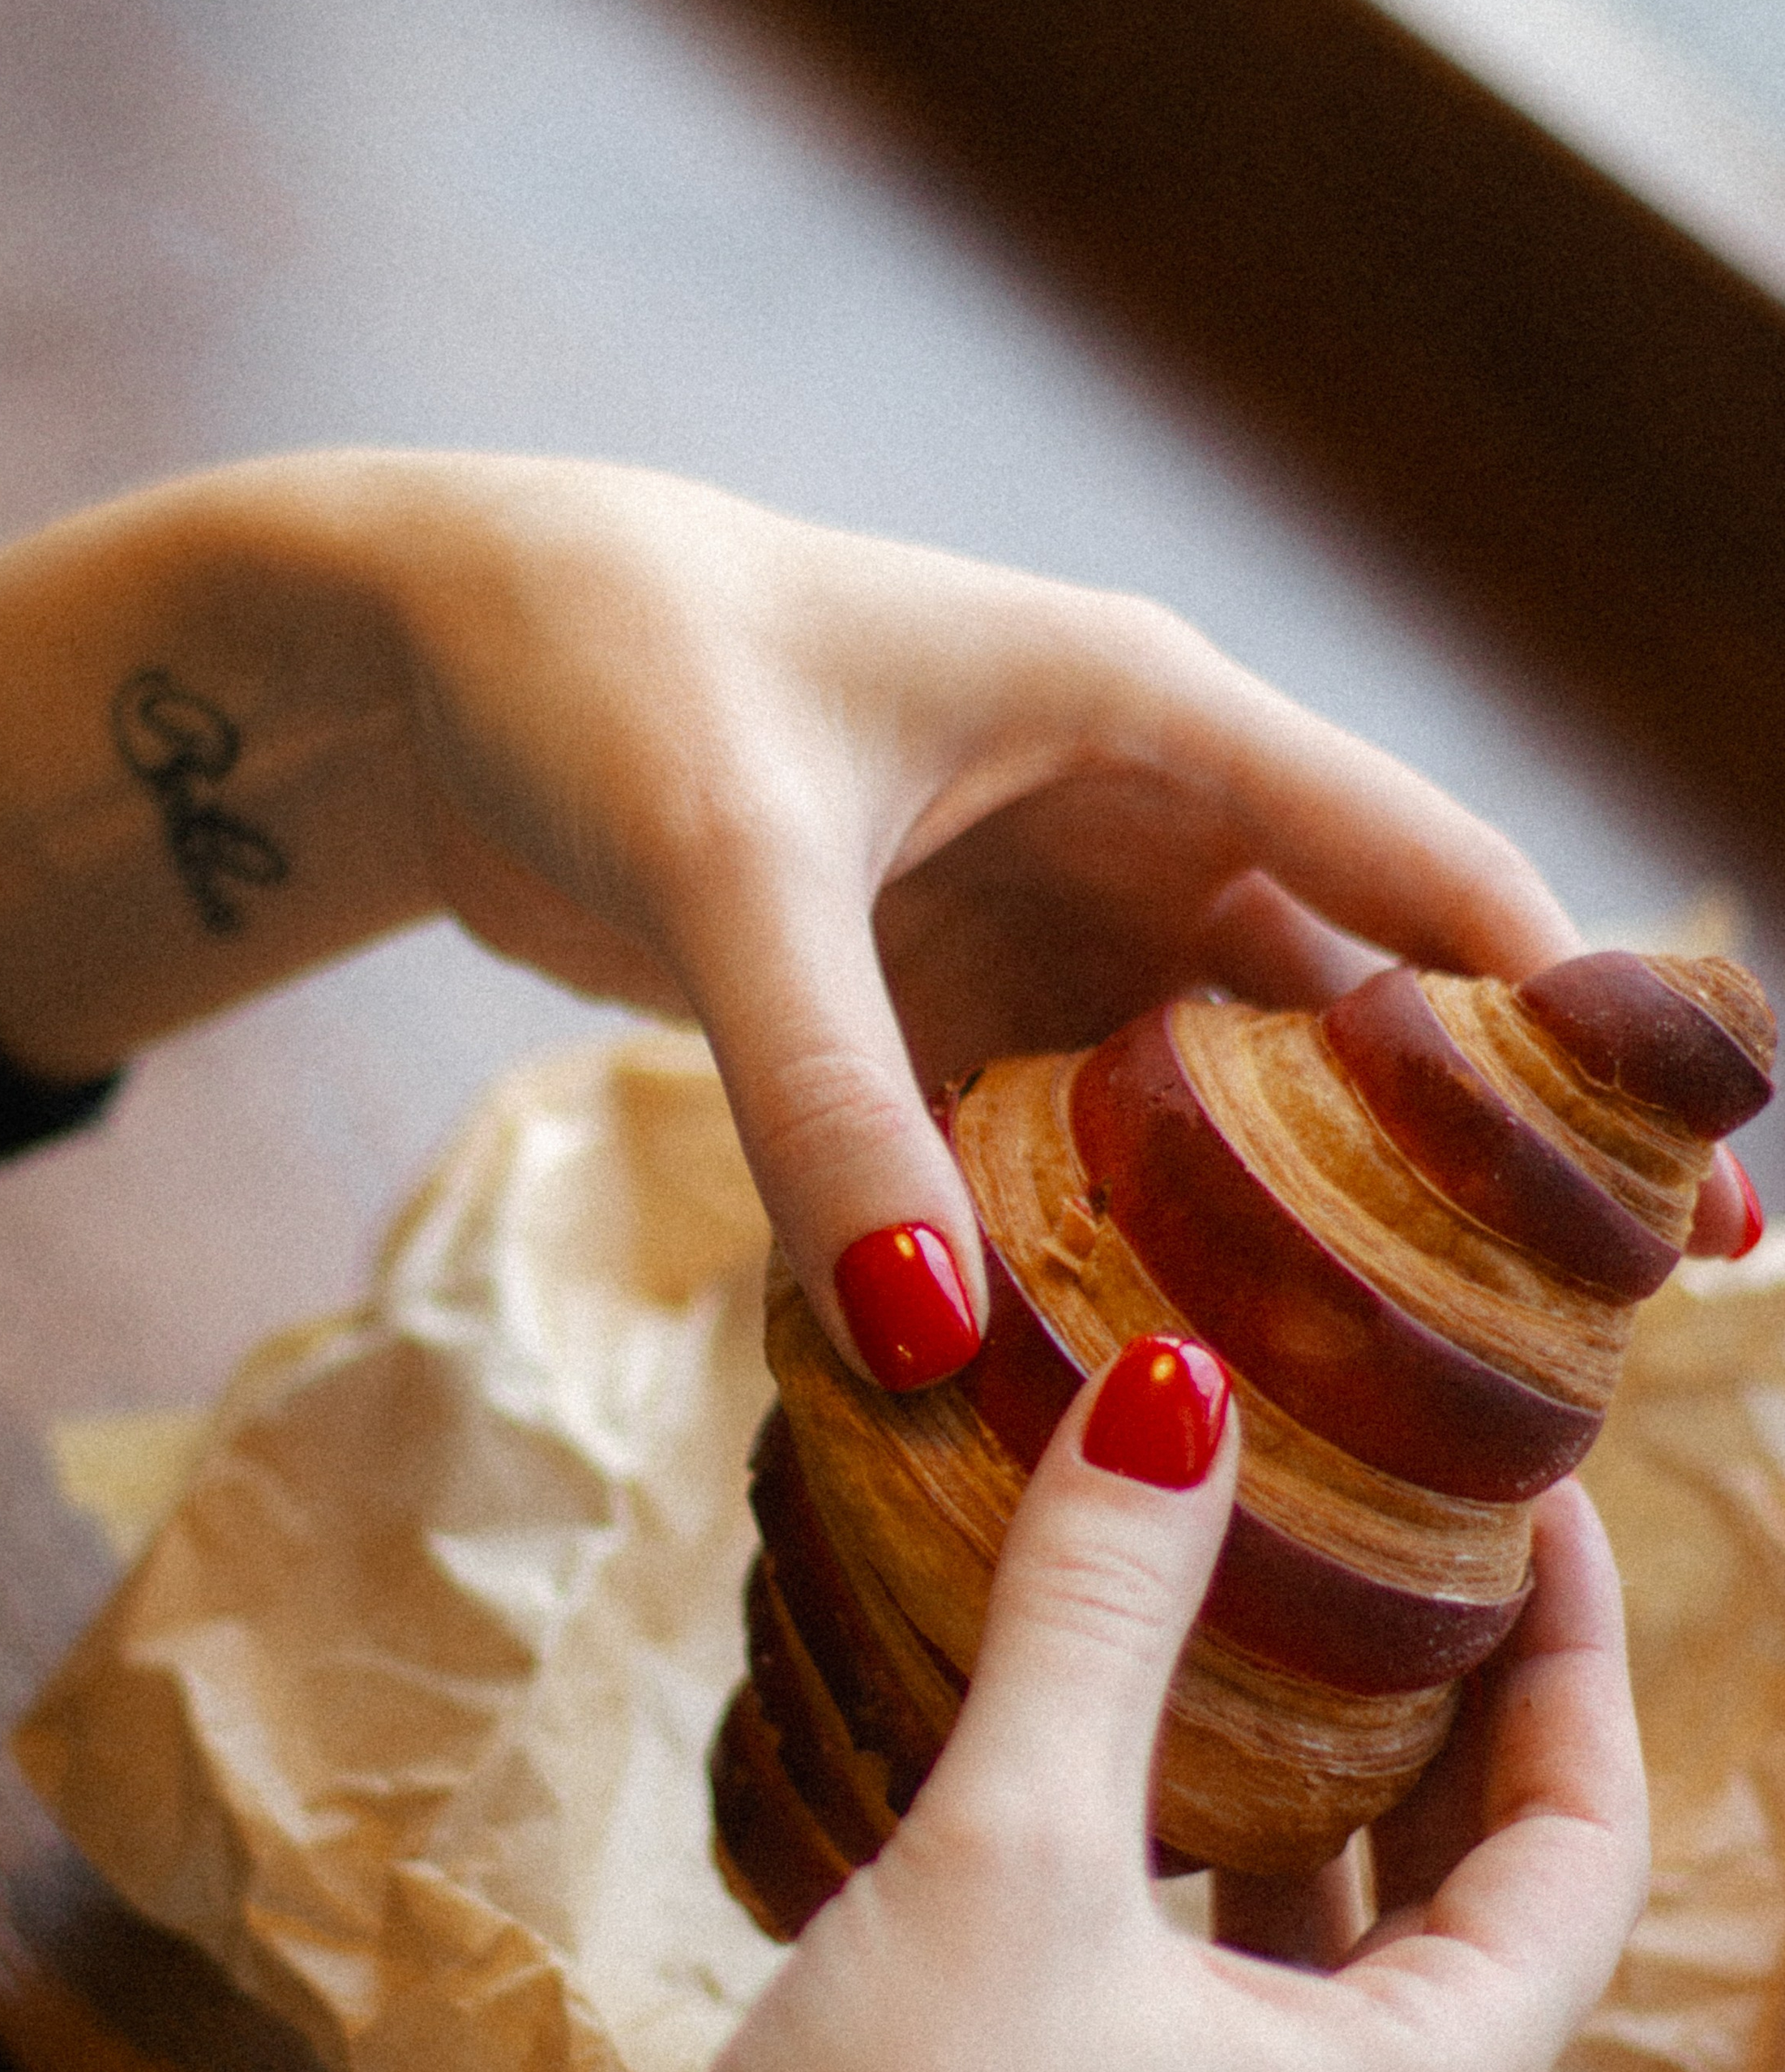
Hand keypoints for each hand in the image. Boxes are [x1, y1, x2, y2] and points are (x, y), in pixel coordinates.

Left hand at [373, 459, 1634, 1366]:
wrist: (416, 661)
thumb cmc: (594, 673)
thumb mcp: (727, 868)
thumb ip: (830, 1096)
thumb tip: (934, 1343)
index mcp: (1149, 719)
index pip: (1433, 877)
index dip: (1583, 1035)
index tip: (1698, 1203)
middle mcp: (1122, 815)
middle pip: (1348, 1016)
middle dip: (1446, 1174)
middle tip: (1554, 1363)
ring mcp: (1025, 912)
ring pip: (1199, 1102)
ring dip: (1258, 1235)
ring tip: (1350, 1410)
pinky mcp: (921, 991)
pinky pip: (1048, 1138)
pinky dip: (1084, 1243)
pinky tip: (1115, 1368)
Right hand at [547, 1380, 1648, 2071]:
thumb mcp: (1018, 1857)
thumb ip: (1101, 1614)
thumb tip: (1176, 1390)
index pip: (1583, 1832)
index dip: (1573, 1645)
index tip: (1526, 1491)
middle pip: (1470, 1885)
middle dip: (1446, 1702)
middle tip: (1394, 1526)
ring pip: (1327, 1935)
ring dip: (1307, 1778)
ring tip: (1253, 1609)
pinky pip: (1202, 1977)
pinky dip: (1186, 1853)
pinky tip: (1089, 1756)